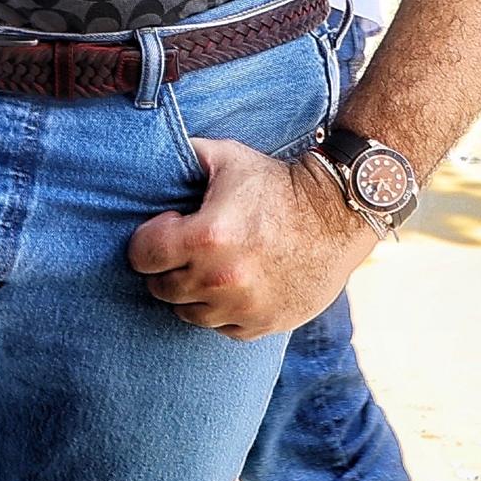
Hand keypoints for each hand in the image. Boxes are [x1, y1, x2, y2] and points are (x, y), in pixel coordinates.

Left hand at [124, 140, 374, 339]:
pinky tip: (237, 285)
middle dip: (168, 267)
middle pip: (161, 288)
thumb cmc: (278, 182)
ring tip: (213, 267)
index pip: (142, 256)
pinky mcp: (263, 324)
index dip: (150, 239)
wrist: (339, 213)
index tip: (172, 227)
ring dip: (193, 293)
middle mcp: (220, 280)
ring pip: (188, 313)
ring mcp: (243, 307)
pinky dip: (223, 310)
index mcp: (206, 239)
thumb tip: (151, 153)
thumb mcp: (229, 157)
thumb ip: (184, 156)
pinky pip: (222, 328)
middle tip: (191, 249)